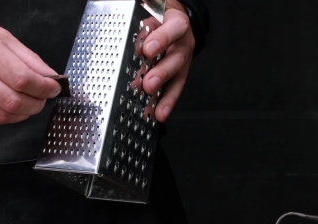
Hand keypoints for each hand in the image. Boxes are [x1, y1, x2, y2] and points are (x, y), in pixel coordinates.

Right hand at [0, 0, 61, 125]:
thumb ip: (26, 56)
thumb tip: (48, 75)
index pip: (22, 79)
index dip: (44, 88)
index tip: (54, 87)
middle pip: (14, 102)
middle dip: (37, 104)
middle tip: (43, 98)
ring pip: (2, 116)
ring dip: (23, 114)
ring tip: (30, 103)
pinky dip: (6, 117)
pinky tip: (11, 108)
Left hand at [140, 1, 195, 121]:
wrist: (173, 20)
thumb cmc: (160, 18)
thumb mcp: (152, 14)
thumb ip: (143, 25)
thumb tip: (134, 41)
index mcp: (177, 24)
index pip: (173, 29)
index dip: (162, 39)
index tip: (147, 49)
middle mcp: (182, 44)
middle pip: (176, 59)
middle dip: (162, 73)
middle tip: (149, 83)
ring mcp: (182, 62)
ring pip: (177, 78)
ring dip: (165, 95)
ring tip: (156, 109)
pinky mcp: (179, 76)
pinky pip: (174, 91)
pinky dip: (165, 104)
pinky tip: (158, 114)